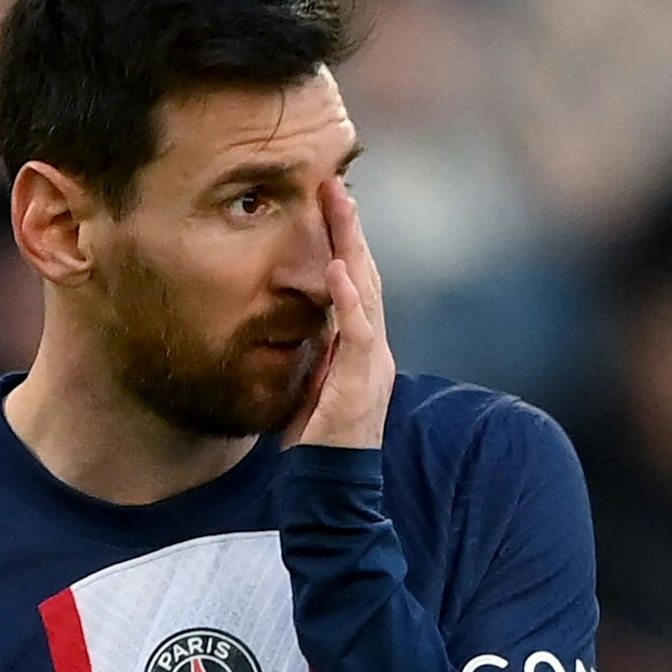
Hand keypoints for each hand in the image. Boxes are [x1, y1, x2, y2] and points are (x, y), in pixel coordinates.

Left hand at [283, 180, 394, 448]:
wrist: (333, 488)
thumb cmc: (316, 442)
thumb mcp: (312, 384)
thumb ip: (312, 351)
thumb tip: (298, 320)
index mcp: (363, 348)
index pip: (359, 283)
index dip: (347, 241)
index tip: (331, 203)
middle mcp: (374, 349)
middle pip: (368, 275)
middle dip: (351, 228)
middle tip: (336, 183)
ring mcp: (371, 365)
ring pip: (368, 293)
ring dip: (353, 247)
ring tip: (341, 206)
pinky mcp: (360, 384)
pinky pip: (358, 334)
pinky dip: (350, 300)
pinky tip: (338, 269)